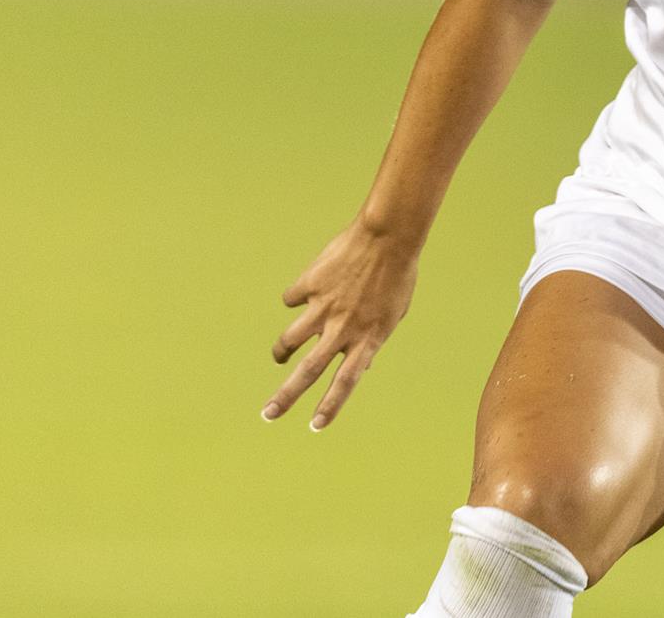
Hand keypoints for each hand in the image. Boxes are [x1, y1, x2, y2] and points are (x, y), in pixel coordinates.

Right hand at [263, 217, 418, 430]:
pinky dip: (298, 298)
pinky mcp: (308, 286)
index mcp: (368, 337)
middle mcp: (343, 327)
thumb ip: (372, 340)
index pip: (346, 381)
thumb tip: (361, 367)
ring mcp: (323, 308)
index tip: (314, 426)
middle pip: (308, 371)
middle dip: (286, 396)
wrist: (388, 236)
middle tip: (267, 415)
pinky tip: (309, 289)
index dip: (330, 405)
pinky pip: (293, 298)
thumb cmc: (396, 276)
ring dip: (282, 351)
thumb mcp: (392, 314)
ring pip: (290, 339)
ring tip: (280, 357)